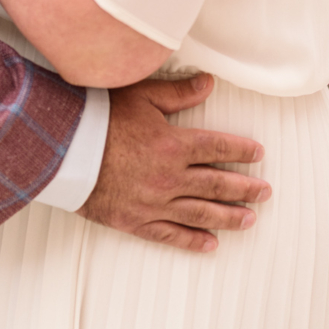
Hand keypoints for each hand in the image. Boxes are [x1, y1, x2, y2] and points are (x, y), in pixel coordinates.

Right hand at [80, 73, 270, 252]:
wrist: (62, 148)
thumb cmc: (99, 116)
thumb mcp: (140, 95)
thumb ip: (177, 93)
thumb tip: (209, 84)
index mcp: (173, 144)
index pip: (217, 148)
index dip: (241, 151)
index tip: (258, 154)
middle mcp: (170, 177)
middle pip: (217, 184)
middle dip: (245, 188)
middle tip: (266, 192)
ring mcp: (154, 203)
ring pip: (201, 213)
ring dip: (228, 217)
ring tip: (250, 220)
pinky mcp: (136, 221)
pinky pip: (171, 235)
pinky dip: (192, 241)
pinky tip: (210, 244)